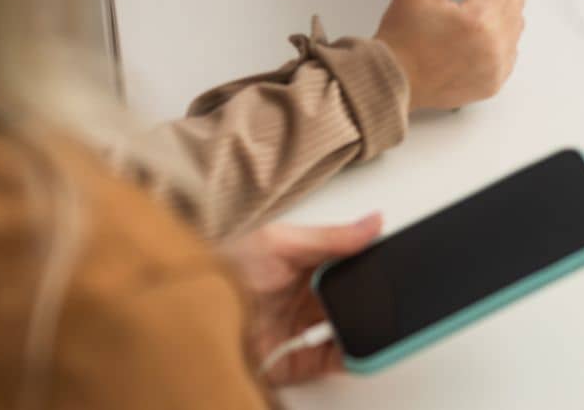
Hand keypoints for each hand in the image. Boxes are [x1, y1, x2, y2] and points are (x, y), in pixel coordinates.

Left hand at [223, 213, 383, 386]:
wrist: (186, 323)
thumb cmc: (220, 273)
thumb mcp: (278, 243)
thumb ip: (329, 237)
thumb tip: (372, 222)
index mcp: (303, 260)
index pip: (349, 260)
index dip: (372, 262)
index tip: (397, 262)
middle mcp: (305, 294)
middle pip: (354, 295)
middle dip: (374, 297)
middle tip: (397, 296)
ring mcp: (302, 328)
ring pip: (349, 328)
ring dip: (367, 326)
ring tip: (386, 323)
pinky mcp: (296, 360)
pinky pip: (334, 359)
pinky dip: (353, 357)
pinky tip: (363, 349)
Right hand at [378, 0, 525, 110]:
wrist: (392, 80)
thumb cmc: (401, 37)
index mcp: (479, 19)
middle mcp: (494, 46)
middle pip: (516, 0)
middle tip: (466, 0)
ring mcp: (497, 67)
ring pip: (516, 25)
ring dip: (499, 17)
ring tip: (467, 22)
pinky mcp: (494, 82)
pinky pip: (510, 51)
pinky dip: (497, 43)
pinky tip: (471, 42)